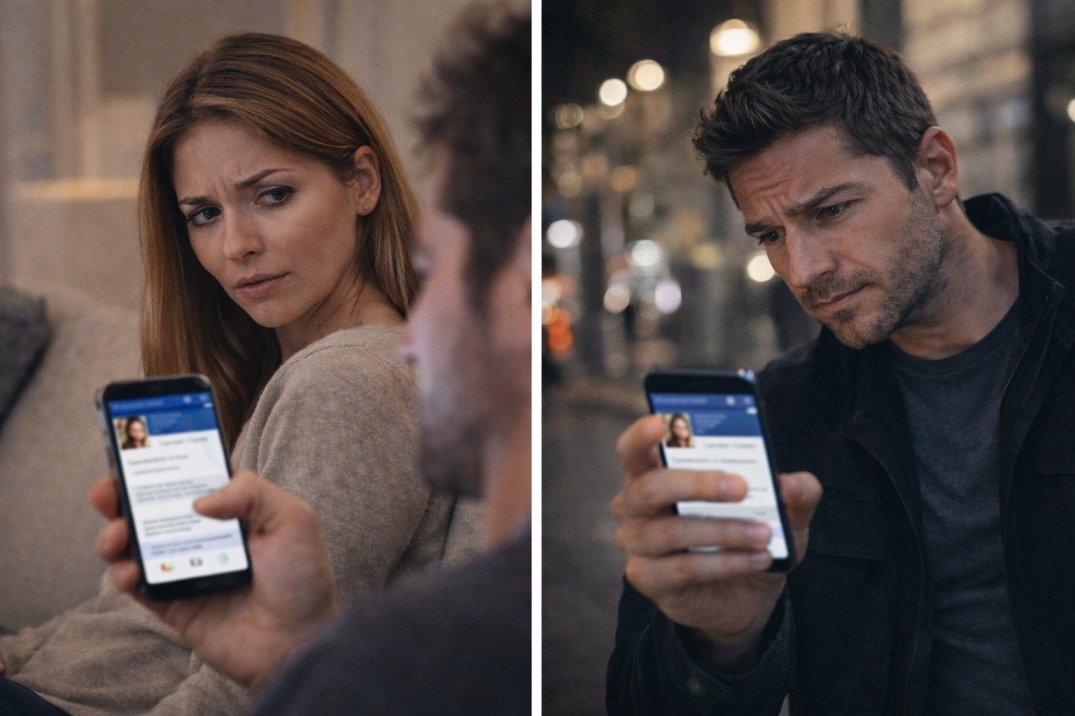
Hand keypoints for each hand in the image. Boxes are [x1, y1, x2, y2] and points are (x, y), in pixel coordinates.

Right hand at [91, 470, 338, 688]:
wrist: (299, 641)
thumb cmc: (303, 578)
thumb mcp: (292, 520)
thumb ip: (251, 493)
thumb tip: (199, 500)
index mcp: (233, 509)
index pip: (190, 478)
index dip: (163, 464)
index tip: (136, 452)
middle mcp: (204, 534)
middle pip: (153, 507)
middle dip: (123, 495)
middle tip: (107, 490)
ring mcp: (185, 567)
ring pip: (136, 544)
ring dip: (115, 534)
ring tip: (117, 534)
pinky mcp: (172, 603)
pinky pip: (137, 585)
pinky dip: (123, 575)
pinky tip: (129, 571)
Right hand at [611, 415, 821, 668]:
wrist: (745, 596)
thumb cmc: (748, 535)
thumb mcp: (783, 512)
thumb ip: (796, 493)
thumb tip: (793, 484)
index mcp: (655, 473)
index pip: (633, 449)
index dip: (640, 436)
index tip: (659, 422)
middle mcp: (635, 506)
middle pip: (650, 487)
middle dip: (697, 484)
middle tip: (741, 487)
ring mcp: (636, 543)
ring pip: (671, 531)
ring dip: (723, 530)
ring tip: (764, 534)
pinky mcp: (647, 578)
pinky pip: (684, 568)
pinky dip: (725, 562)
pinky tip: (757, 558)